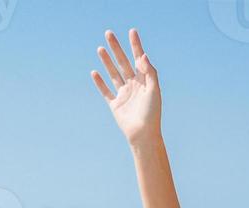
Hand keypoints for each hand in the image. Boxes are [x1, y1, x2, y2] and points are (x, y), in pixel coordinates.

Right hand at [90, 28, 159, 143]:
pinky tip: (95, 72)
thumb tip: (142, 55)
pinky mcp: (115, 105)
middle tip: (109, 34)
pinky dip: (100, 82)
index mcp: (144, 80)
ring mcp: (123, 94)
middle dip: (116, 48)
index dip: (135, 45)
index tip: (132, 31)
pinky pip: (106, 91)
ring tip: (100, 48)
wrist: (143, 134)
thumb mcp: (154, 90)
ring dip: (107, 61)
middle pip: (123, 62)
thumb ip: (149, 72)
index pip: (138, 58)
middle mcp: (133, 85)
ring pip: (113, 73)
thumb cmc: (152, 113)